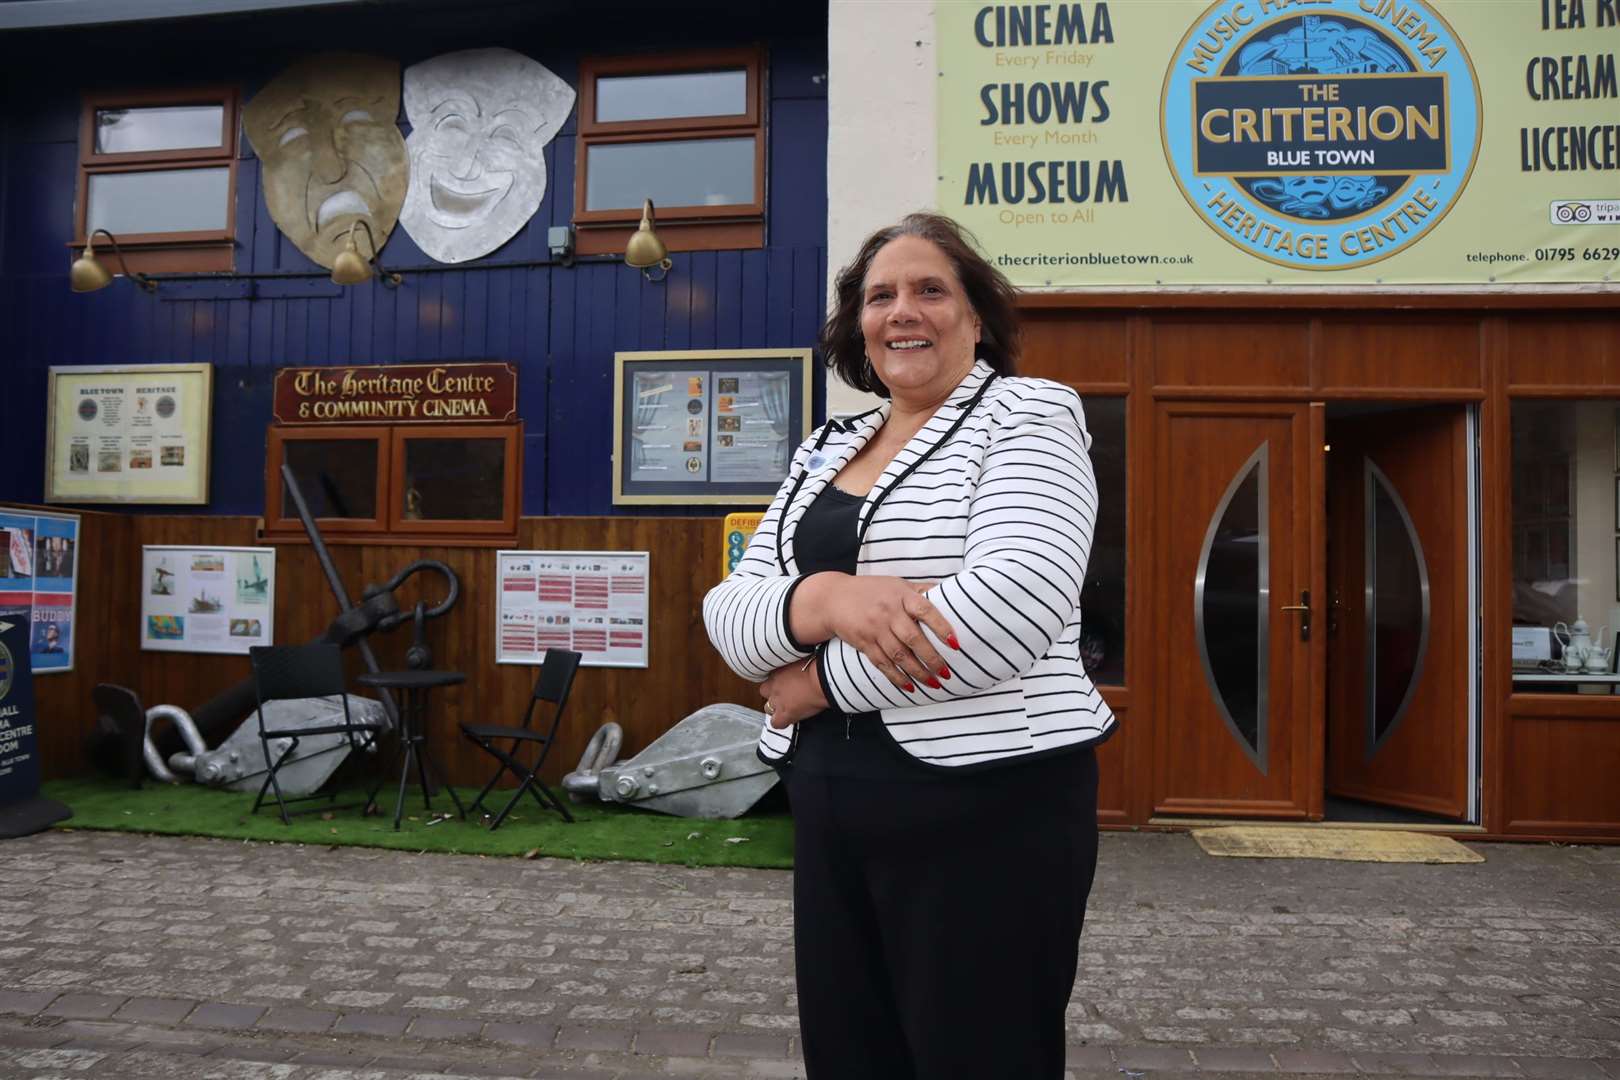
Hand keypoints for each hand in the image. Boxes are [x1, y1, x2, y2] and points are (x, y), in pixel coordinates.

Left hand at [760, 659, 827, 728]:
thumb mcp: (804, 659)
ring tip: (788, 707)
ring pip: (768, 708)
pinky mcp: (785, 714)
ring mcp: (778, 701)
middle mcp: (774, 686)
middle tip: (786, 694)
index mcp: (778, 671)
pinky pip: (776, 723)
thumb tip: (802, 662)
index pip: (770, 676)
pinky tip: (790, 719)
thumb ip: (797, 664)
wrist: (822, 679)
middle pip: (765, 691)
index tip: (786, 681)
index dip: (778, 680)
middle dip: (774, 693)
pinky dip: (781, 723)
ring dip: (776, 708)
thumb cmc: (818, 667)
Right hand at [824, 576, 957, 692]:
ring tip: (934, 684)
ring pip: (899, 655)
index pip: (926, 611)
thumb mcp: (897, 584)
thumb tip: (950, 591)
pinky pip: (883, 664)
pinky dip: (897, 677)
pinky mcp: (864, 643)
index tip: (955, 644)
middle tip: (946, 673)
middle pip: (913, 639)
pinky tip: (910, 686)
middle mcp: (888, 612)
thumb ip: (921, 590)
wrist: (833, 598)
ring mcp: (875, 629)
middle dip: (932, 659)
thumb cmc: (872, 590)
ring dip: (918, 672)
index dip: (941, 627)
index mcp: (901, 595)